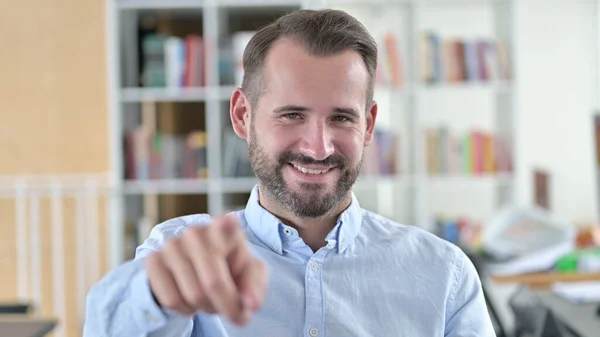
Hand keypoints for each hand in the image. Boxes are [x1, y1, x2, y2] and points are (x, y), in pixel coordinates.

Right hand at [145, 215, 268, 324]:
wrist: (196, 269)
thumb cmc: (229, 269)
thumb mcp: (249, 274)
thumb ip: (255, 287)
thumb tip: (251, 304)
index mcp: (226, 226)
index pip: (232, 236)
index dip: (238, 260)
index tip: (237, 255)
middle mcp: (197, 231)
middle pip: (213, 282)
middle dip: (226, 305)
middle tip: (233, 311)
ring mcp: (173, 244)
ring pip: (193, 294)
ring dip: (206, 308)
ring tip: (211, 301)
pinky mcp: (154, 261)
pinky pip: (172, 299)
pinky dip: (185, 310)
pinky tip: (191, 301)